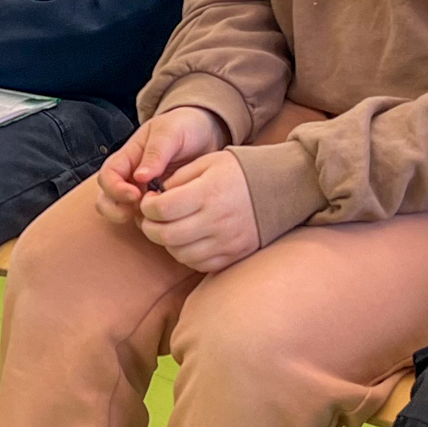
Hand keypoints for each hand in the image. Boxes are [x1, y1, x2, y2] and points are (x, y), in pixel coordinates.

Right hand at [95, 106, 229, 223]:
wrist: (206, 134)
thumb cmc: (185, 127)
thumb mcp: (171, 132)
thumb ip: (156, 152)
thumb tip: (139, 177)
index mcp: (128, 157)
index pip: (107, 176)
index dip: (115, 189)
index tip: (136, 195)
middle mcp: (130, 177)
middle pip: (107, 199)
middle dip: (116, 210)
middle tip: (139, 213)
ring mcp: (143, 192)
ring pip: (123, 212)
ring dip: (134, 219)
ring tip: (155, 219)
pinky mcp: (159, 204)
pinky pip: (148, 219)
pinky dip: (154, 223)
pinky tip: (171, 220)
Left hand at [134, 149, 258, 273]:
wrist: (280, 189)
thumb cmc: (238, 172)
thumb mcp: (207, 162)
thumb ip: (178, 178)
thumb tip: (154, 197)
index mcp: (208, 192)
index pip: (162, 208)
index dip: (147, 207)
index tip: (149, 201)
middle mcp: (217, 220)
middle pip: (166, 235)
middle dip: (149, 227)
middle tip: (151, 218)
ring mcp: (226, 242)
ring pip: (179, 253)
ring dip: (166, 242)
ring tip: (170, 227)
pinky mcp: (233, 256)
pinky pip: (197, 264)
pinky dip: (185, 254)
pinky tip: (187, 239)